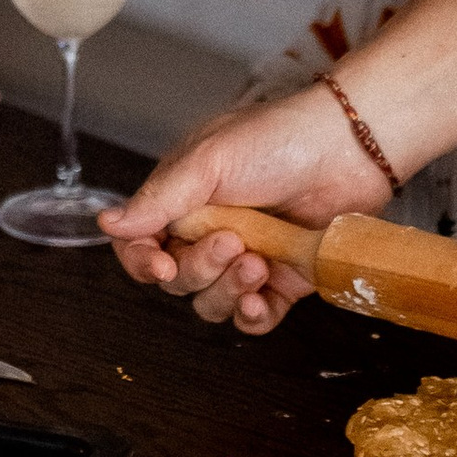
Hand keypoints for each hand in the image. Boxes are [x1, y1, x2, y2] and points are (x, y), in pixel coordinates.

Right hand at [99, 82, 384, 334]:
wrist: (349, 149)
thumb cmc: (279, 139)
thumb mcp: (208, 161)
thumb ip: (159, 199)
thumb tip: (107, 224)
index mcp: (182, 200)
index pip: (141, 245)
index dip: (143, 262)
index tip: (161, 264)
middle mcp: (208, 232)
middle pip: (177, 280)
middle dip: (201, 267)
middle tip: (232, 241)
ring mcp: (245, 258)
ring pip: (211, 302)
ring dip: (227, 290)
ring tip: (258, 262)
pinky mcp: (282, 280)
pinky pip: (253, 317)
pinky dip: (250, 315)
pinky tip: (259, 298)